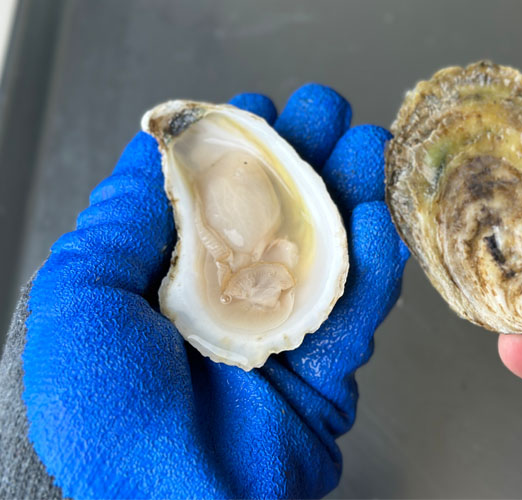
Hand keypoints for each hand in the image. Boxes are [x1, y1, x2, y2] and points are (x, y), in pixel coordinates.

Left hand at [21, 85, 408, 498]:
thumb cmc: (106, 413)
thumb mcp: (81, 298)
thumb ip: (124, 222)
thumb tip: (158, 154)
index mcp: (166, 280)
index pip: (209, 198)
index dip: (235, 149)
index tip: (256, 110)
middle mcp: (227, 300)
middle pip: (275, 216)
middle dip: (304, 158)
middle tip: (327, 112)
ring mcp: (280, 331)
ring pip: (326, 252)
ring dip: (350, 196)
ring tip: (368, 146)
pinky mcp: (325, 366)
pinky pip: (356, 308)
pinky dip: (372, 263)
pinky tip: (378, 218)